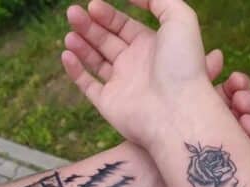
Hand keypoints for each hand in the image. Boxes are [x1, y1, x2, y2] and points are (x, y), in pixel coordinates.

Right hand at [62, 0, 249, 165]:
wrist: (176, 111)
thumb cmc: (182, 65)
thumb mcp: (180, 19)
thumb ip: (159, 0)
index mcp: (151, 47)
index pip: (124, 26)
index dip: (108, 14)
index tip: (93, 5)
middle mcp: (135, 66)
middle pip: (106, 41)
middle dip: (89, 26)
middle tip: (73, 13)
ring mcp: (121, 86)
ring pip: (95, 61)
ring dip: (81, 44)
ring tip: (69, 31)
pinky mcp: (108, 104)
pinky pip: (88, 86)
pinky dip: (75, 71)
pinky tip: (67, 54)